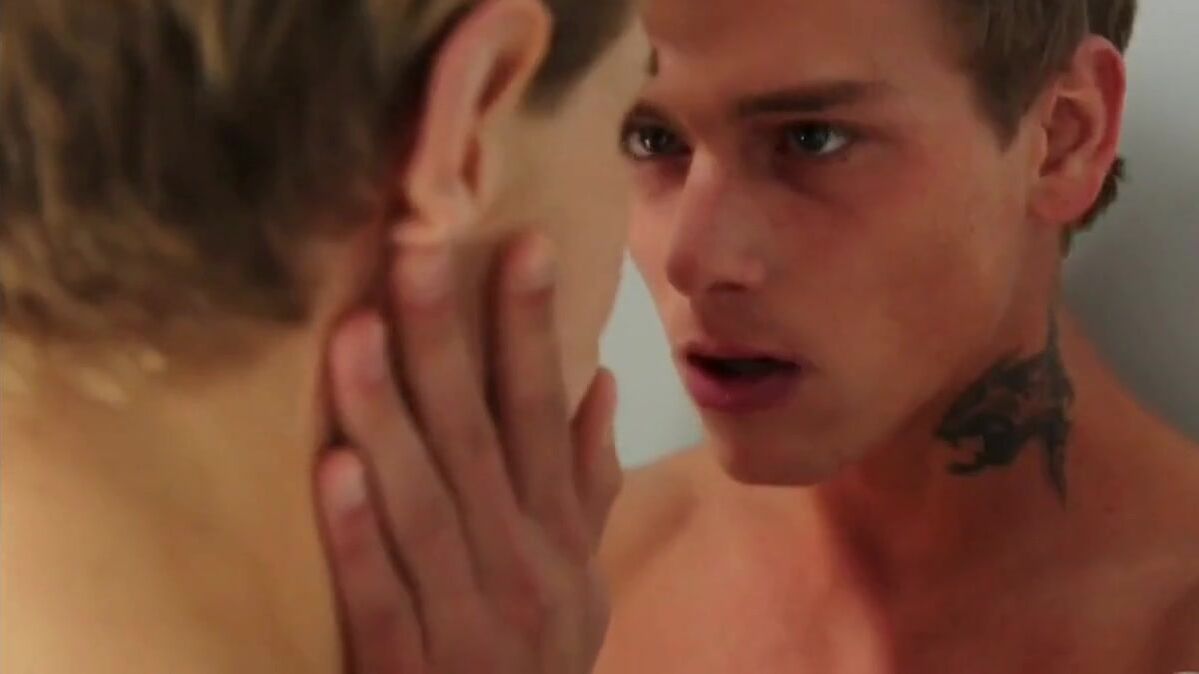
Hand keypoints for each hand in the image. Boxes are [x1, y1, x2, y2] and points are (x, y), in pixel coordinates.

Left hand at [316, 234, 621, 672]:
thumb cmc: (539, 659)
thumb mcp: (582, 579)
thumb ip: (589, 486)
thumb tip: (603, 385)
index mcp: (555, 536)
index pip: (544, 413)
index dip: (532, 328)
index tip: (520, 241)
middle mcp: (521, 564)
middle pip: (481, 439)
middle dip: (450, 341)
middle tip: (417, 249)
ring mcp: (469, 619)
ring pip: (427, 505)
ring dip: (391, 417)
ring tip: (356, 333)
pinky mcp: (410, 671)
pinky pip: (383, 598)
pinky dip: (360, 537)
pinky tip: (332, 470)